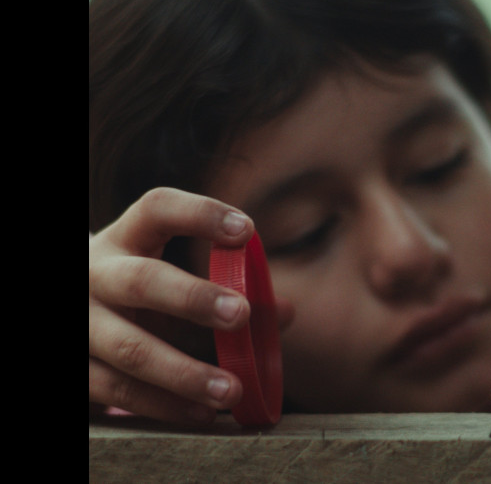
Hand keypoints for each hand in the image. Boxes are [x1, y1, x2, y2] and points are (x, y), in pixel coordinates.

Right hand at [89, 188, 258, 424]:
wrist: (72, 316)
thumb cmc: (137, 296)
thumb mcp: (170, 280)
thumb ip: (228, 290)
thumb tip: (285, 312)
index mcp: (125, 238)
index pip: (157, 209)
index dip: (201, 215)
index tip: (246, 230)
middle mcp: (93, 275)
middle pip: (141, 280)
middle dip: (193, 298)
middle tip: (240, 314)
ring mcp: (78, 324)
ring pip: (129, 348)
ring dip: (184, 372)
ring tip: (232, 389)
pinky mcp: (74, 368)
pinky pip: (117, 390)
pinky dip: (163, 405)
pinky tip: (201, 413)